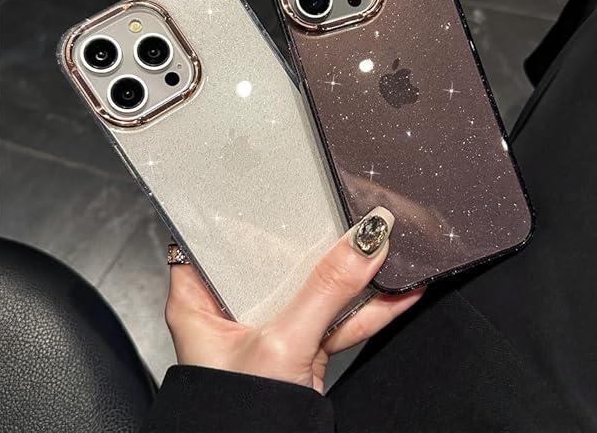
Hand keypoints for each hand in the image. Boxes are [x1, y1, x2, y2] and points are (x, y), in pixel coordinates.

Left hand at [165, 212, 423, 393]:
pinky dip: (367, 308)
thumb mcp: (281, 342)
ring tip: (382, 245)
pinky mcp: (301, 348)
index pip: (220, 237)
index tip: (283, 186)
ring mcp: (271, 328)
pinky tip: (397, 290)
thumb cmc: (235, 417)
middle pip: (275, 258)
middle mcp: (233, 309)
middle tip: (345, 211)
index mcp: (200, 299)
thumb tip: (363, 244)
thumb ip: (325, 291)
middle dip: (315, 238)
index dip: (249, 211)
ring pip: (312, 287)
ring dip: (350, 273)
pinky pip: (336, 318)